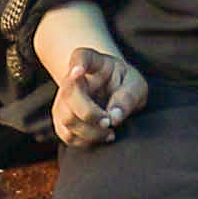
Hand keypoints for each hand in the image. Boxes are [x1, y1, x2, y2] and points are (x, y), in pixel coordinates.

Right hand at [35, 6, 146, 149]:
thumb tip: (114, 118)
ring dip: (90, 131)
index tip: (77, 72)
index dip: (76, 65)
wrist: (112, 91)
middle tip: (109, 122)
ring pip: (67, 118)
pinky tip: (100, 137)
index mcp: (92, 62)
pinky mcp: (62, 120)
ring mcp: (63, 100)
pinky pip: (67, 135)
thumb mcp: (135, 85)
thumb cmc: (125, 84)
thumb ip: (128, 97)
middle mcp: (71, 79)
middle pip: (68, 95)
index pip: (80, 57)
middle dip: (89, 113)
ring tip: (110, 132)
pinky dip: (85, 141)